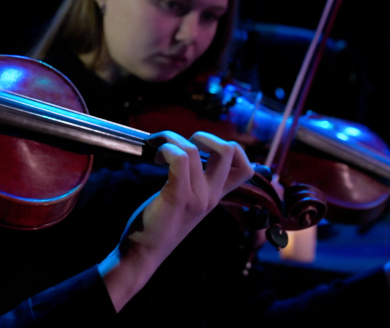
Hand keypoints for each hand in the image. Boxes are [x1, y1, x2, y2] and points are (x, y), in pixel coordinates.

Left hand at [98, 131, 252, 309]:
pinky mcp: (179, 196)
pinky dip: (166, 149)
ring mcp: (198, 197)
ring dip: (172, 139)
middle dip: (204, 136)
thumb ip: (194, 182)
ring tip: (158, 150)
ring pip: (195, 149)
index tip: (202, 147)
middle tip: (180, 145)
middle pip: (231, 150)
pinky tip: (155, 158)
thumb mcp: (185, 202)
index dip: (231, 148)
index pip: (246, 168)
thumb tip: (189, 152)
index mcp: (216, 196)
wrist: (143, 253)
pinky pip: (179, 159)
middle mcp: (212, 196)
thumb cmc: (159, 223)